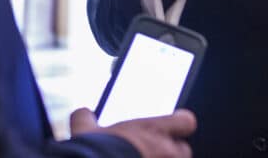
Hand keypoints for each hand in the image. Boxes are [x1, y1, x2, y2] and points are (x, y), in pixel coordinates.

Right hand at [69, 108, 194, 157]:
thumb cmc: (91, 154)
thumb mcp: (85, 133)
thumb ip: (85, 120)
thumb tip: (81, 113)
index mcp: (154, 131)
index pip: (186, 121)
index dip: (177, 126)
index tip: (167, 130)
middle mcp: (166, 152)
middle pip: (183, 151)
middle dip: (169, 155)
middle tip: (149, 157)